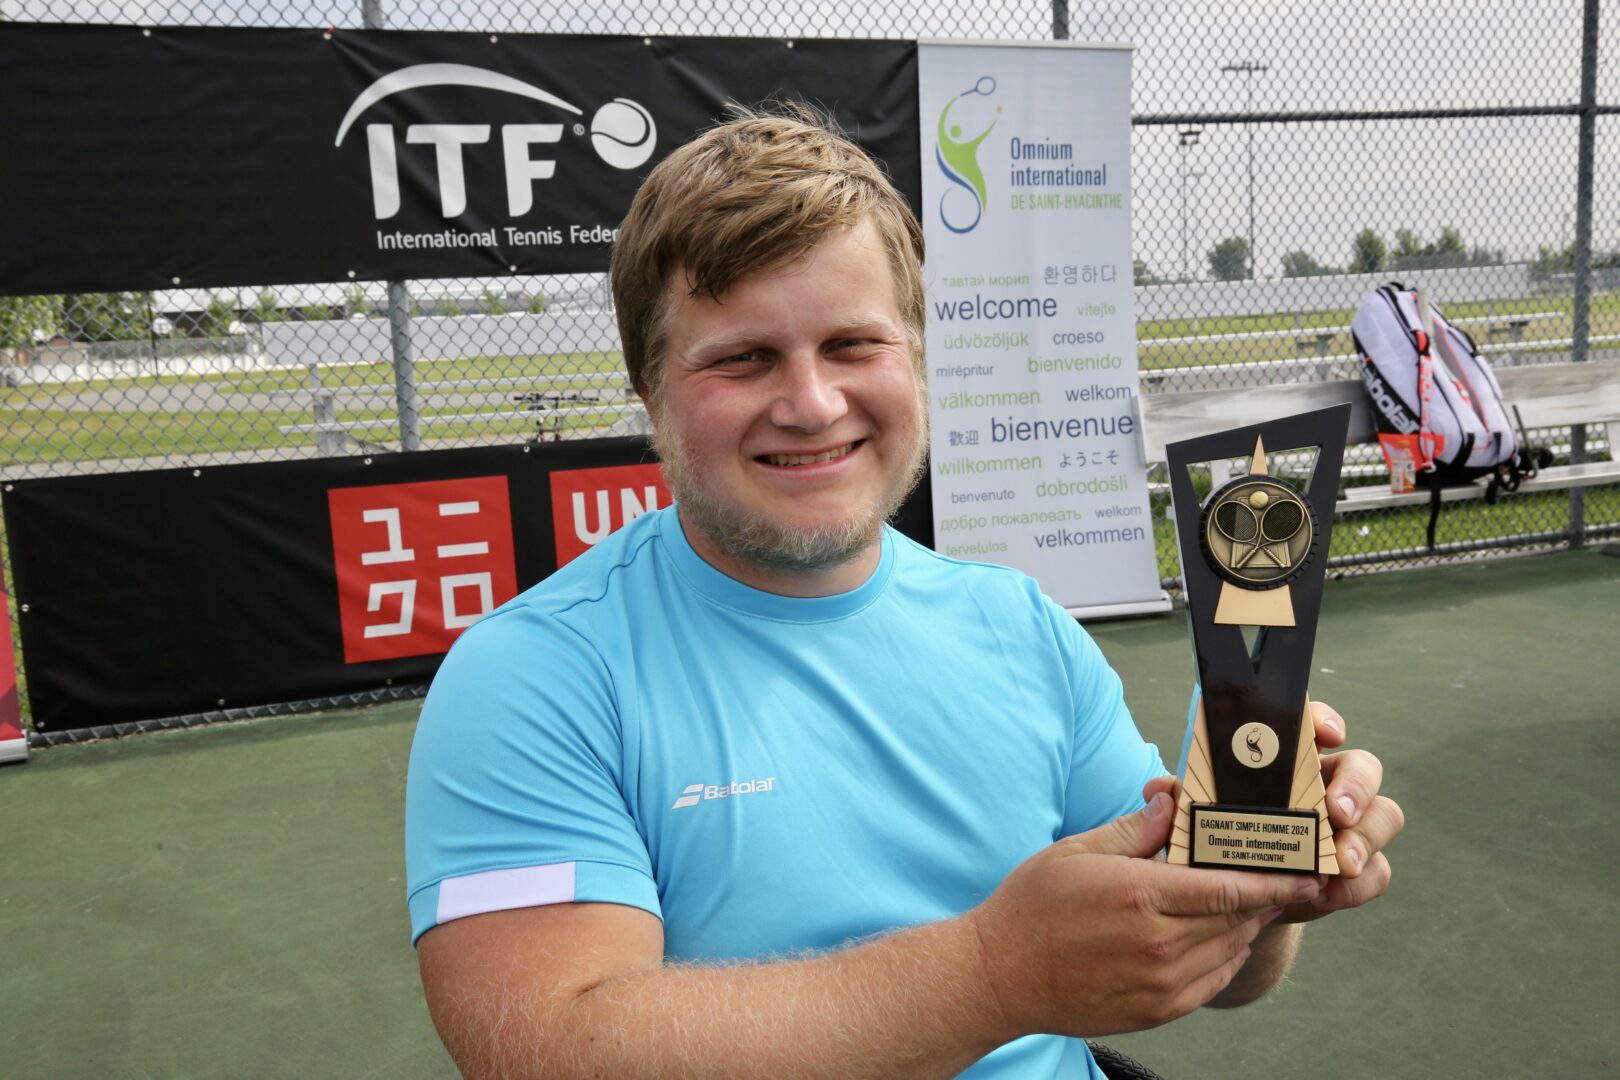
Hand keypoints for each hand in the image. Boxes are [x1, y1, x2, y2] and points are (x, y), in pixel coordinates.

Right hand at [966, 793, 1322, 1039]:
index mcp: (1141, 895)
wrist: (1000, 975)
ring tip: (1257, 904)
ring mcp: (1160, 982)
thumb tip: (1173, 801)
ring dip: (1249, 926)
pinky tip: (1225, 938)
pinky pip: (1212, 982)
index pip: (1229, 887)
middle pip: (1238, 918)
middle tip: (1290, 878)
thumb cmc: (1032, 906)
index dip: (1276, 881)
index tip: (1308, 871)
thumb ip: (1135, 829)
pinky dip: (1229, 958)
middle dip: (1269, 898)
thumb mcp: (1077, 852)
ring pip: (1230, 950)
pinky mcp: (1156, 1010)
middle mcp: (1159, 943)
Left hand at [1141, 700, 1403, 923]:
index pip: (1315, 723)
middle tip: (1335, 812)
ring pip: (1383, 816)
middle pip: (1364, 767)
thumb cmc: (1218, 839)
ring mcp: (1351, 827)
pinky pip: (1376, 871)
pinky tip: (1328, 893)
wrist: (1238, 895)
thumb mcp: (1196, 817)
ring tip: (1338, 862)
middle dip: (1356, 787)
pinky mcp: (1358, 870)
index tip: (1326, 732)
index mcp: (1290, 759)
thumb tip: (1160, 790)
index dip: (1325, 720)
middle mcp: (1329, 785)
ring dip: (1364, 838)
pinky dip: (1358, 883)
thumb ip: (1181, 800)